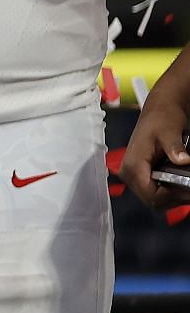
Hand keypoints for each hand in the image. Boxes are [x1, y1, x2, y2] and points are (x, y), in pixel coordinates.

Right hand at [122, 81, 189, 207]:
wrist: (159, 111)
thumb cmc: (161, 118)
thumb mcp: (169, 131)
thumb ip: (174, 146)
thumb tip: (182, 159)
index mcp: (132, 165)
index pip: (150, 196)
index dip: (172, 196)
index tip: (187, 189)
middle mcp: (130, 173)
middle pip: (153, 201)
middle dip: (175, 198)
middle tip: (189, 187)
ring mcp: (135, 175)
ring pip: (156, 200)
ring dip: (174, 196)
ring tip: (186, 185)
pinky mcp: (142, 175)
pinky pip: (156, 193)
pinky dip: (172, 192)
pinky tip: (181, 183)